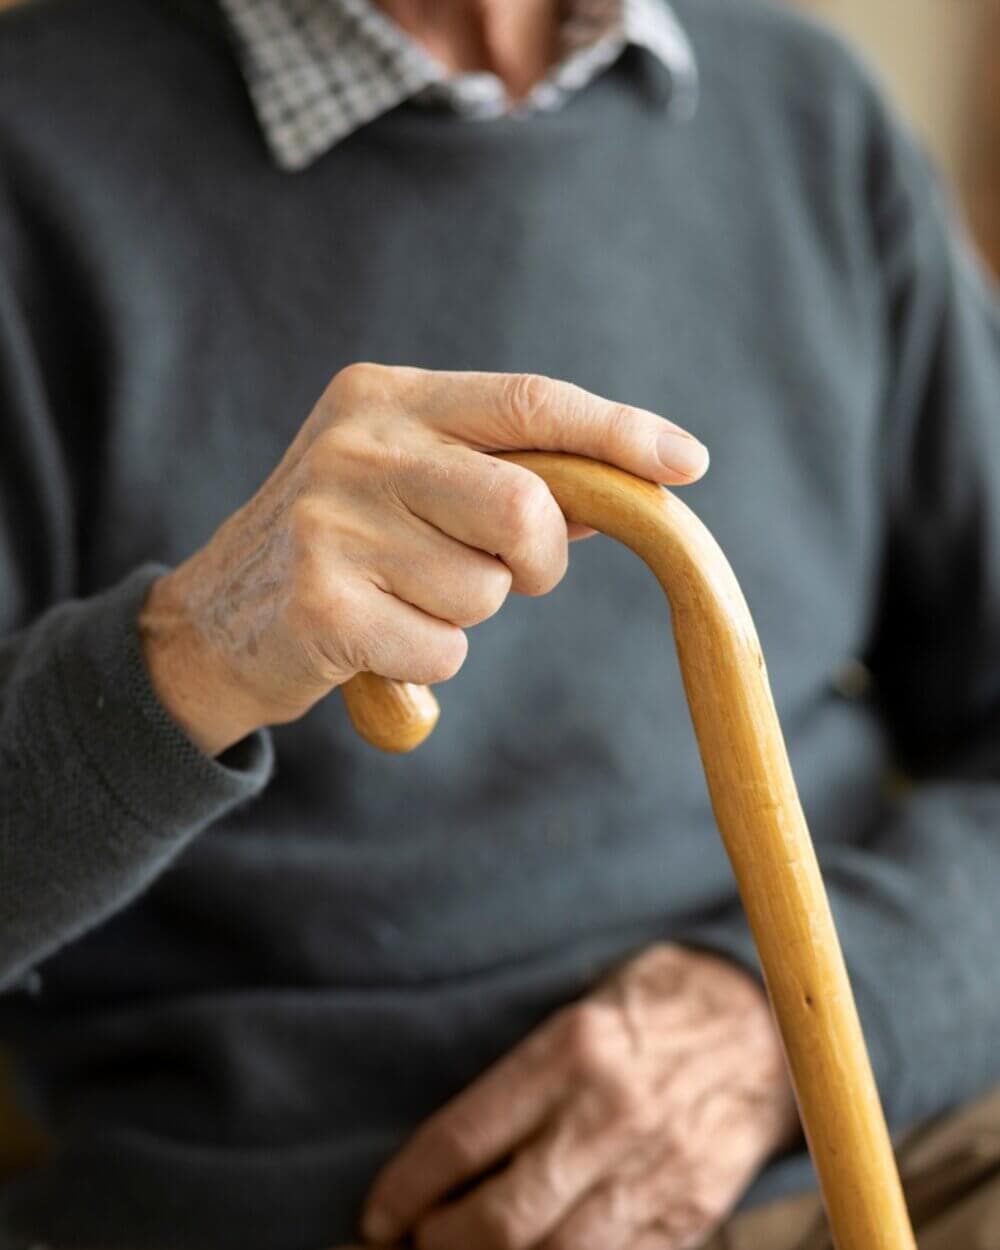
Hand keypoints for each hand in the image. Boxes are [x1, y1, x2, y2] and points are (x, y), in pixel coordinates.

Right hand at [139, 366, 707, 754]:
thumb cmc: (346, 545)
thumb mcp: (413, 481)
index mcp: (387, 396)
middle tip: (508, 573)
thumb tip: (626, 488)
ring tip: (402, 597)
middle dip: (540, 558)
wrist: (219, 618)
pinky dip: (430, 660)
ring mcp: (330, 522)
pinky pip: (444, 648)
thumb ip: (507, 475)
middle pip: (525, 506)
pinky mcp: (320, 603)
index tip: (688, 463)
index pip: (528, 403)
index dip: (618, 433)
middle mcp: (356, 445)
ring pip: (487, 588)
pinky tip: (376, 638)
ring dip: (467, 611)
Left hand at [359, 944, 798, 1249]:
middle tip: (417, 1242)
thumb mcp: (581, 1008)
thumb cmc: (654, 1008)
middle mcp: (608, 1113)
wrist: (767, 1025)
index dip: (404, 1191)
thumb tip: (450, 1158)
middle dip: (439, 1246)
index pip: (460, 1140)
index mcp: (571, 1047)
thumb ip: (520, 1078)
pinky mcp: (689, 1213)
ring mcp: (653, 1171)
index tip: (379, 1215)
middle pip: (498, 1218)